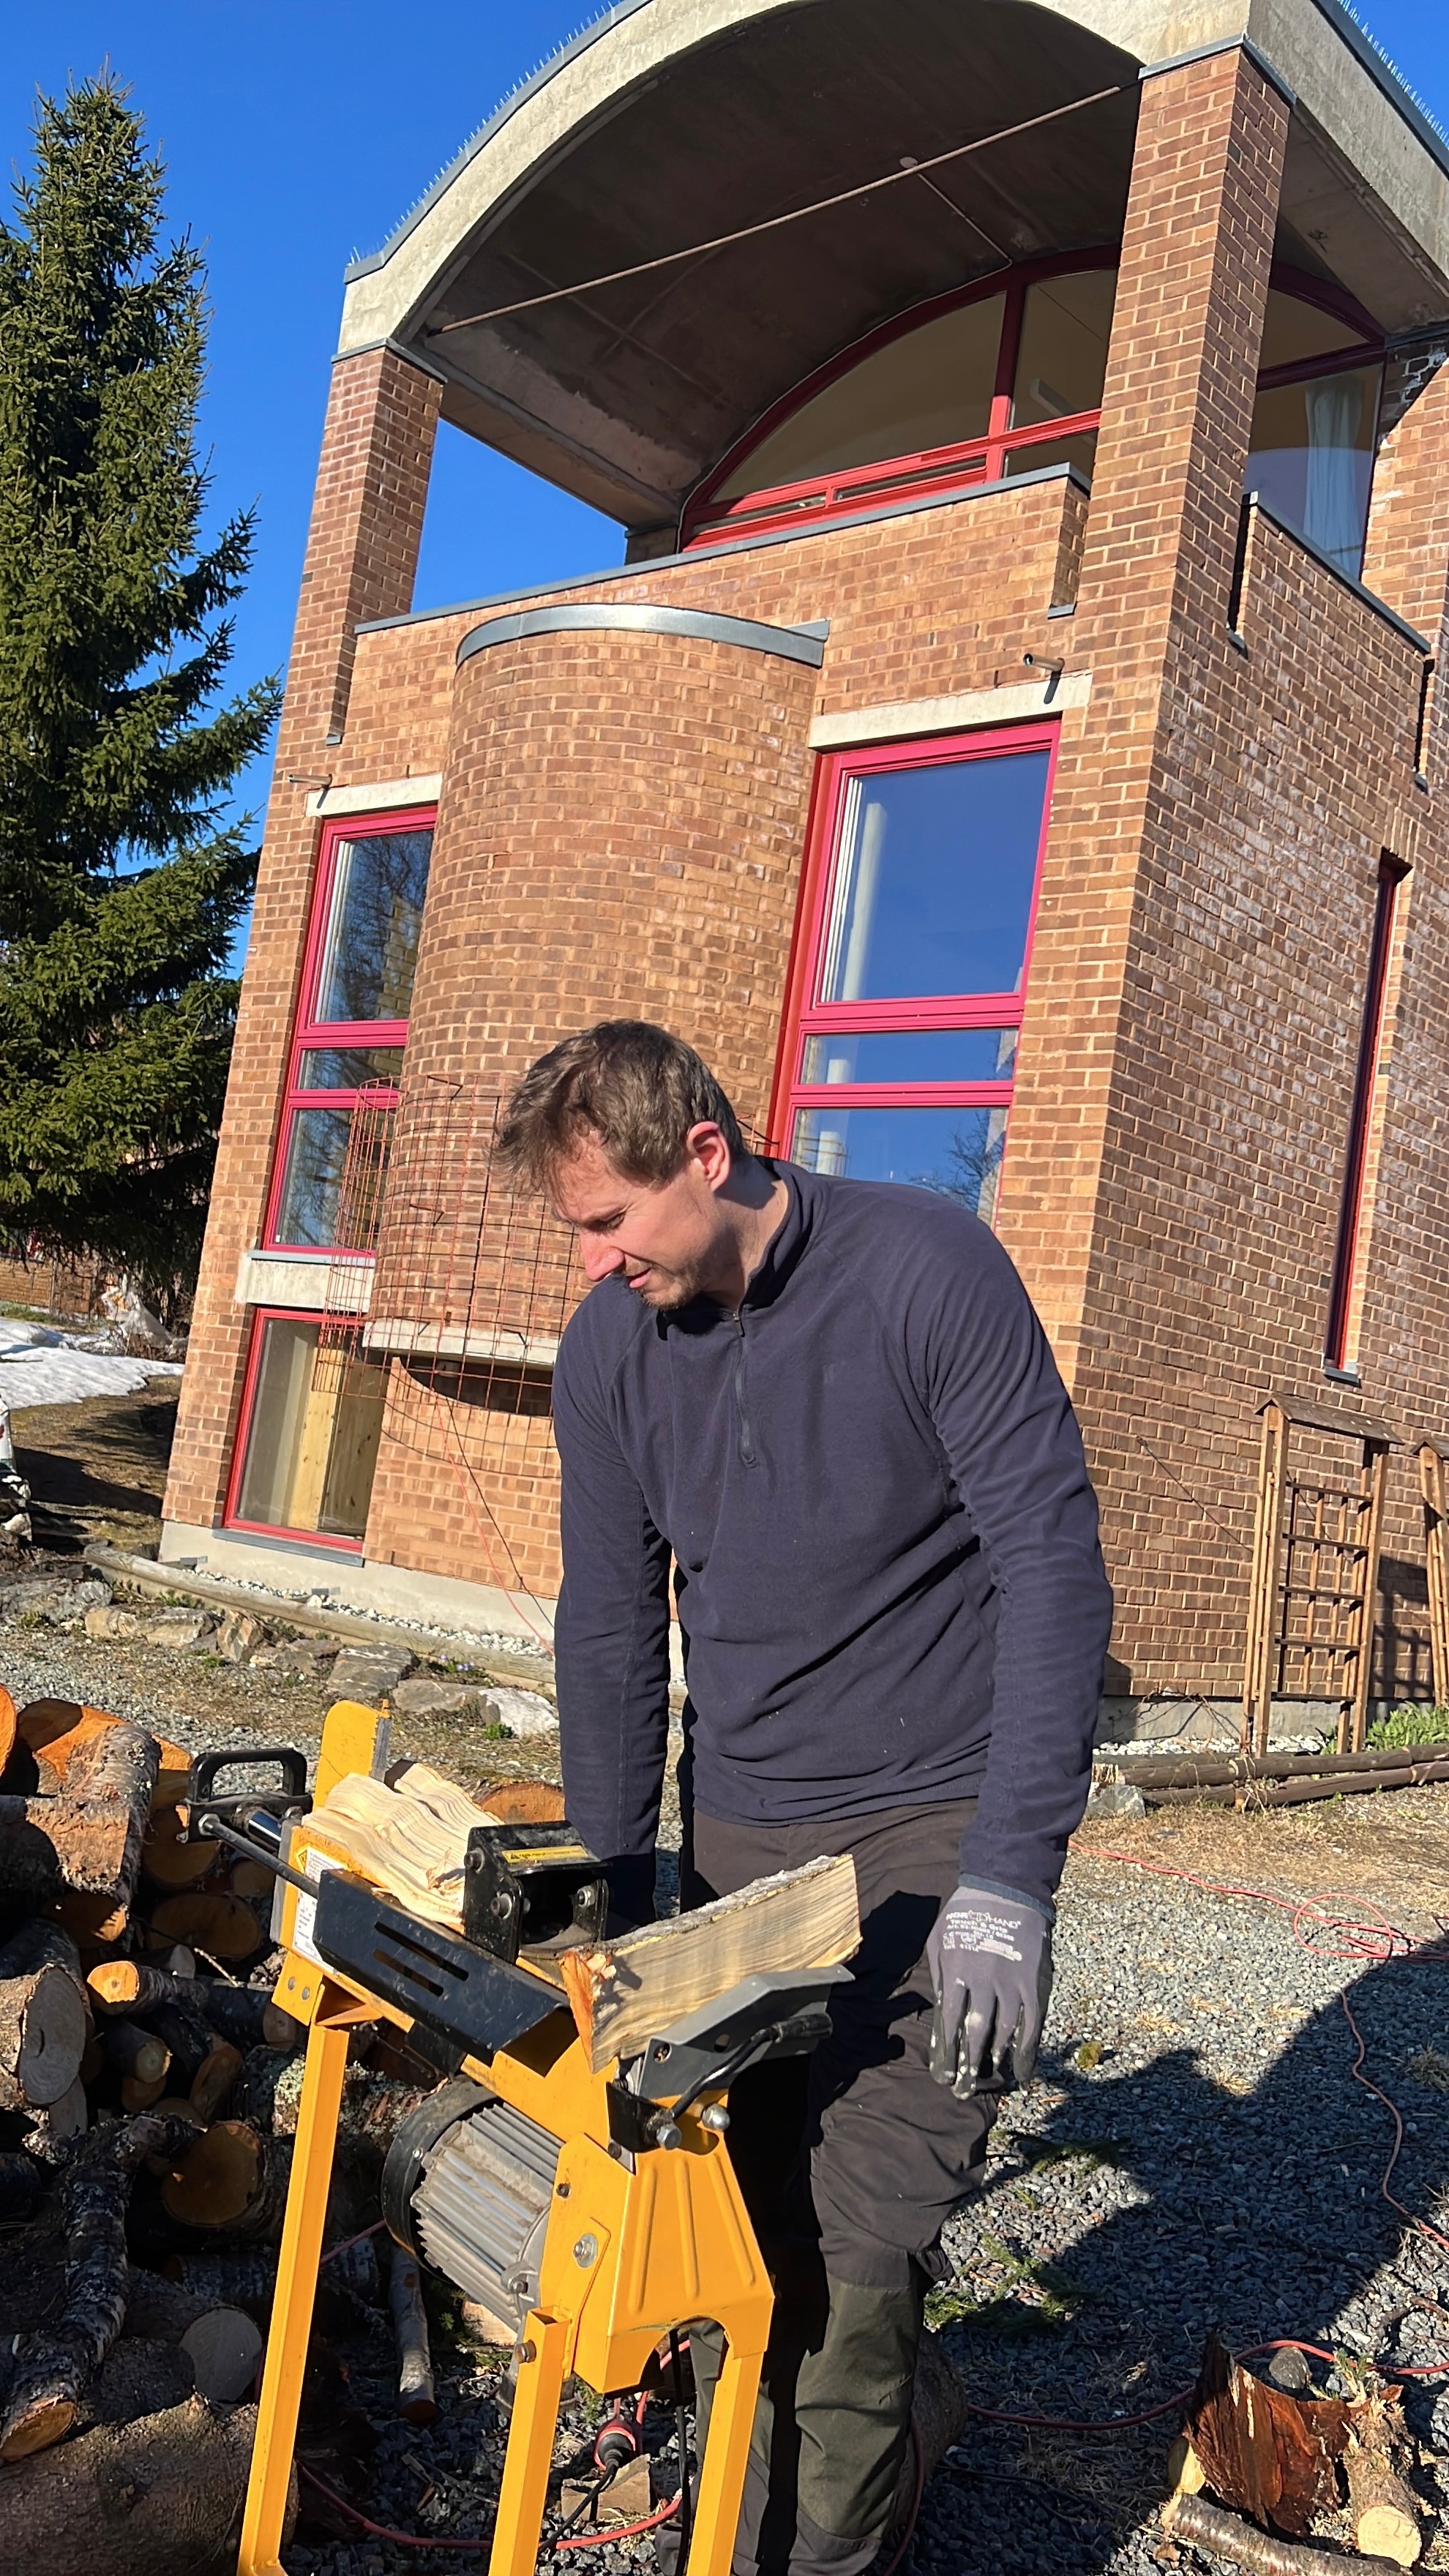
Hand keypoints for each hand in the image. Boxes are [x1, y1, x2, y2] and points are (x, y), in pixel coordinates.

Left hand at [926, 1881, 1053, 2095]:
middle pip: (975, 2033)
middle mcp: (983, 1981)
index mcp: (955, 1971)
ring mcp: (1011, 1982)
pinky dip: (1028, 2050)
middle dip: (968, 2065)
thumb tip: (939, 2010)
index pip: (949, 2022)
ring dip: (995, 2060)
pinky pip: (1032, 2023)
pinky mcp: (1034, 1982)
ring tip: (988, 2079)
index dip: (946, 2052)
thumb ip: (938, 1975)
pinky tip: (1023, 2070)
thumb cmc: (966, 1914)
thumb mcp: (939, 1939)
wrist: (1006, 1889)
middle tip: (963, 2090)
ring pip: (1004, 2032)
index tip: (943, 2075)